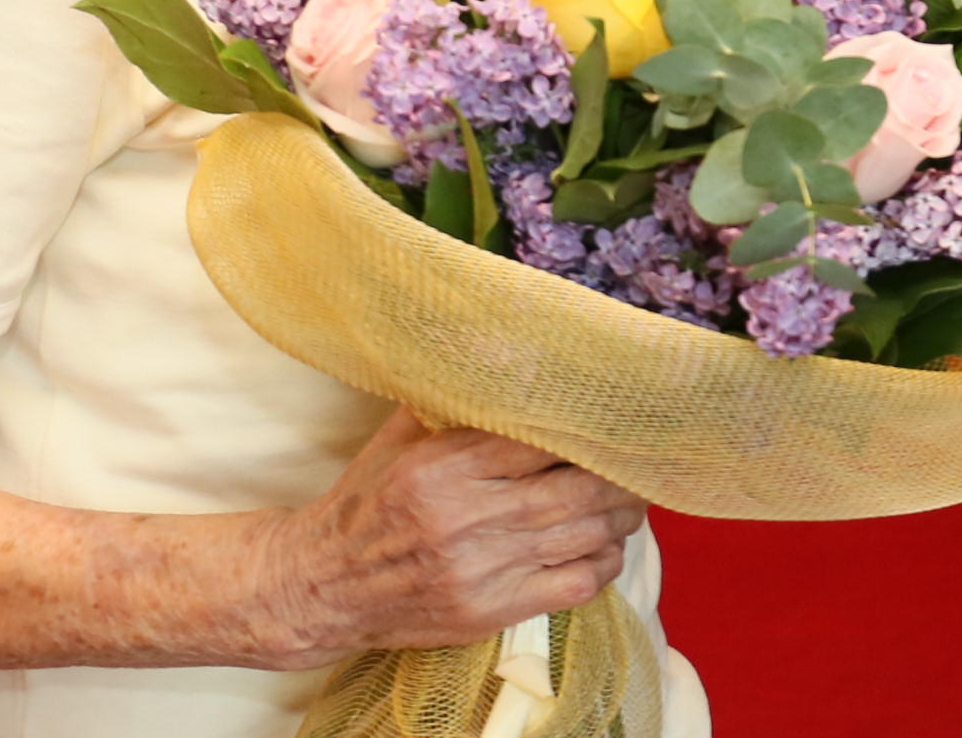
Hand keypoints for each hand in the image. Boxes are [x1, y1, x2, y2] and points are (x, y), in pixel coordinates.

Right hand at [264, 408, 646, 664]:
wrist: (321, 587)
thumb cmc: (367, 503)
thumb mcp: (401, 438)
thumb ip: (458, 398)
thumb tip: (517, 349)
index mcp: (445, 466)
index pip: (545, 436)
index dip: (591, 427)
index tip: (617, 417)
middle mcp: (465, 518)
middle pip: (580, 487)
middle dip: (624, 473)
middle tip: (641, 460)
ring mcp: (480, 570)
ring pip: (586, 534)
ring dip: (623, 515)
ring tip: (631, 499)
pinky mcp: (489, 612)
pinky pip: (574, 586)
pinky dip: (603, 563)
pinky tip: (604, 546)